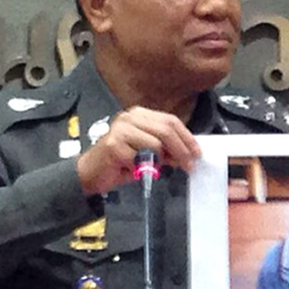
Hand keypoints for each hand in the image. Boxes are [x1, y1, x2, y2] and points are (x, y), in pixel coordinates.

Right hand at [76, 107, 201, 195]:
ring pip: (156, 143)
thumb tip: (188, 154)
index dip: (187, 137)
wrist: (91, 173)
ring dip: (164, 160)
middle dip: (182, 149)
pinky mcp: (114, 144)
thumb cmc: (121, 162)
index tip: (197, 152)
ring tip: (161, 168)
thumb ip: (166, 149)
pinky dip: (144, 167)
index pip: (171, 121)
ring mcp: (121, 129)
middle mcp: (130, 117)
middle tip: (190, 164)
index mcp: (140, 115)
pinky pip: (140, 157)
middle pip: (166, 130)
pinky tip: (138, 170)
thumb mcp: (148, 152)